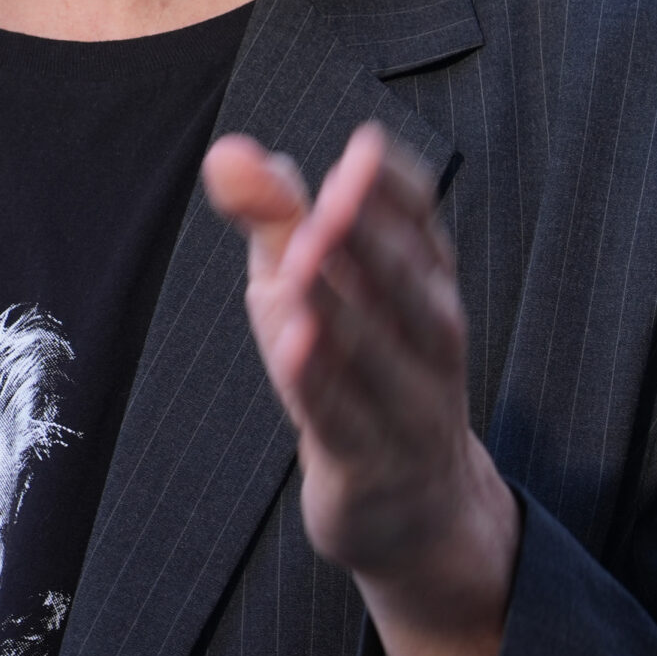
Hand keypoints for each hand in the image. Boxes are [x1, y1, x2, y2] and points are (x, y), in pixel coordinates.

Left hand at [202, 123, 517, 655]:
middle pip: (408, 278)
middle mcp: (429, 337)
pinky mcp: (365, 461)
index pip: (423, 222)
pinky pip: (342, 417)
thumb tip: (227, 153)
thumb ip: (271, 217)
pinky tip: (294, 343)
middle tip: (333, 195)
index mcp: (424, 281)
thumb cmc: (351, 366)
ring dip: (341, 303)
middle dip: (369, 234)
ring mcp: (406, 404)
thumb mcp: (308, 286)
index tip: (364, 148)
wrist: (406, 507)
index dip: (393, 186)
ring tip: (302, 259)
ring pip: (376, 348)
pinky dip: (320, 381)